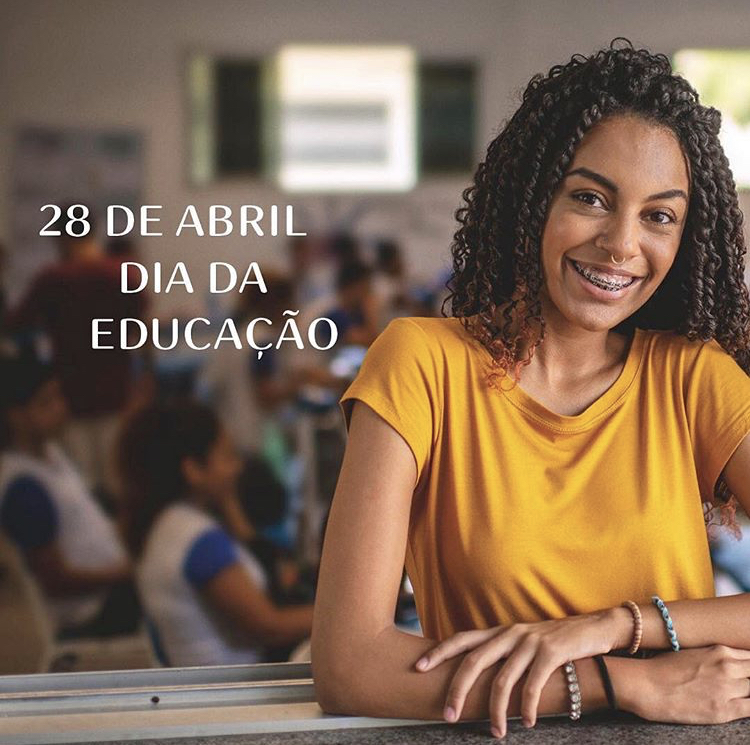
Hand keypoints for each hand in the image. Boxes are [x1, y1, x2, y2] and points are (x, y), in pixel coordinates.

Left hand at [414, 609, 627, 736]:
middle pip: (473, 661)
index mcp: (500, 632)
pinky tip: (527, 722)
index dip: (439, 652)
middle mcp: (510, 634)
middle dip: (457, 690)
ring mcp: (530, 642)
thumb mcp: (523, 644)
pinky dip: (526, 707)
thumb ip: (502, 655)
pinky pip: (532, 685)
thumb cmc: (555, 643)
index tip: (418, 667)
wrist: (595, 628)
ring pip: (502, 680)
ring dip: (496, 711)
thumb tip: (477, 679)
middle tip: (448, 715)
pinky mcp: (551, 652)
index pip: (462, 639)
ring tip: (495, 733)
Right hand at [625, 645, 749, 723]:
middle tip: (740, 683)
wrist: (647, 685)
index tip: (747, 671)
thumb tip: (731, 663)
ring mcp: (727, 688)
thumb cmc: (664, 668)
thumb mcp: (692, 653)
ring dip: (748, 691)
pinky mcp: (724, 710)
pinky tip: (743, 706)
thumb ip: (715, 656)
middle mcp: (727, 667)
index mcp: (719, 650)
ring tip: (736, 693)